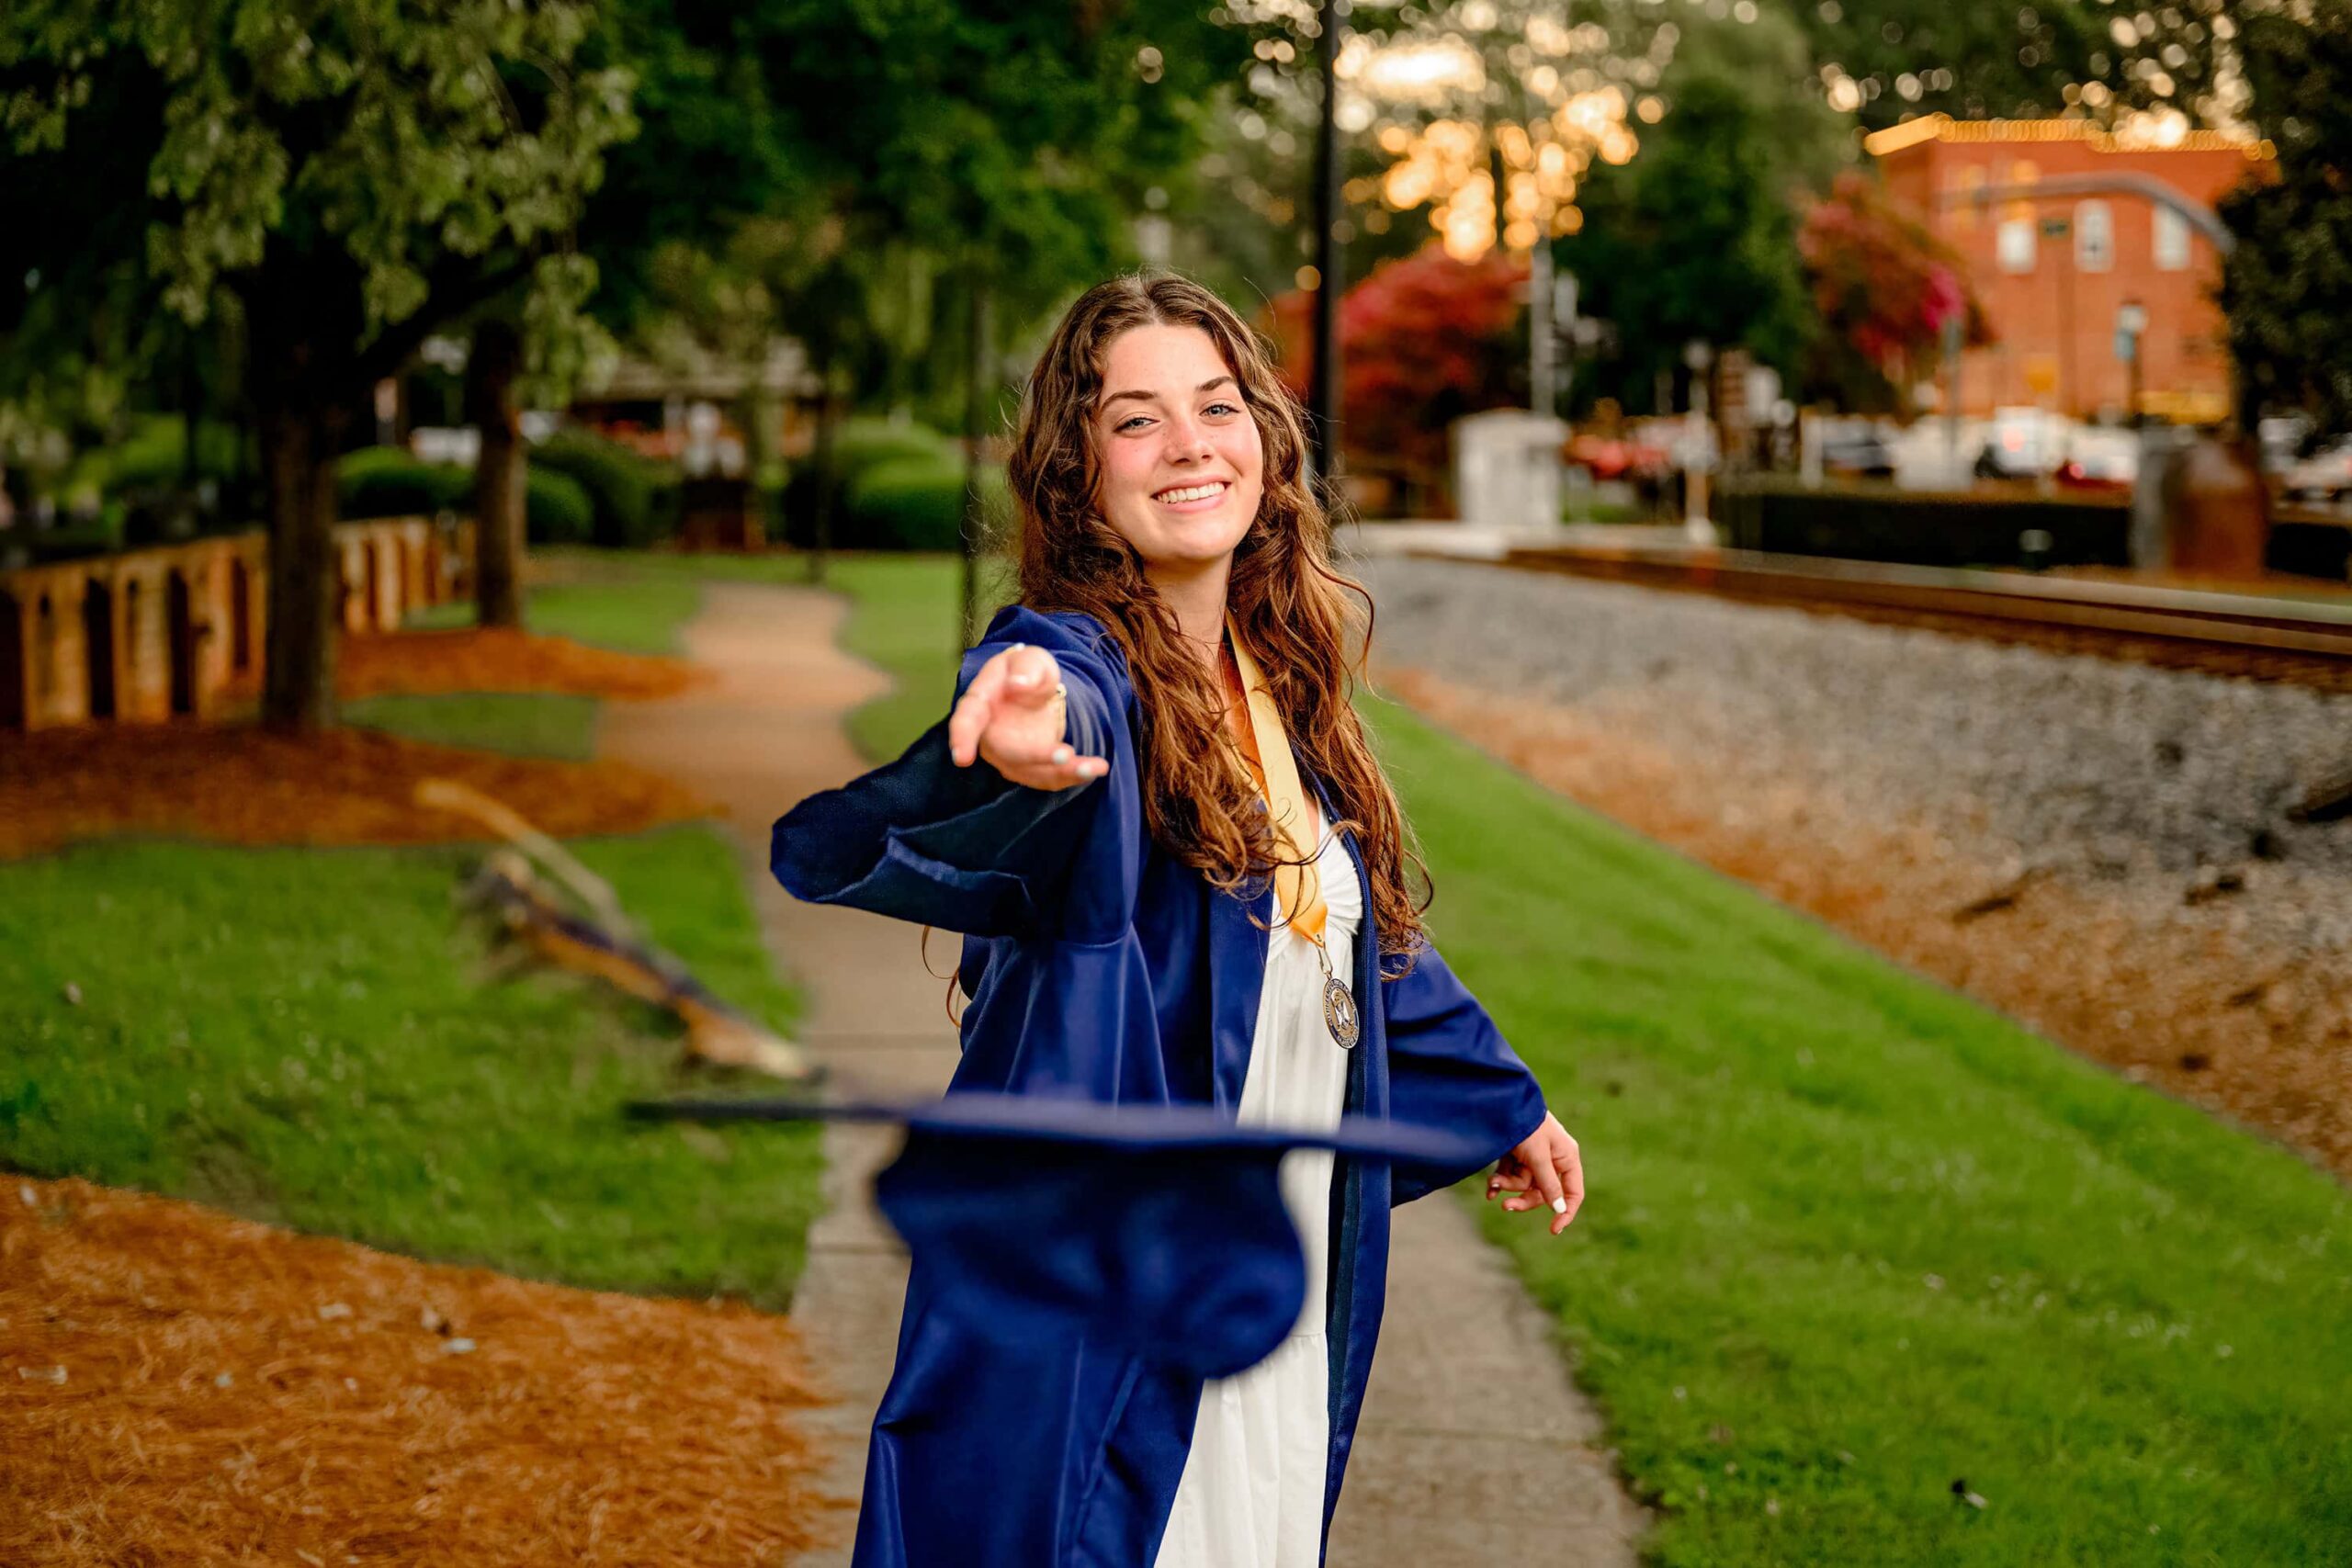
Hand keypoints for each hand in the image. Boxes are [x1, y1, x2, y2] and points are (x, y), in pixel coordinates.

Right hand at [948, 642, 1109, 790]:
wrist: (1036, 692)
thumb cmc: (1026, 672)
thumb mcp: (1029, 659)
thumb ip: (1025, 667)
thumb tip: (1017, 683)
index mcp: (982, 703)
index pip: (967, 720)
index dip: (962, 738)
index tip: (962, 758)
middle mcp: (990, 736)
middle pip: (1006, 753)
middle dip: (1035, 757)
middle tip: (1066, 754)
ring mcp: (1009, 756)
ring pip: (1032, 771)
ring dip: (1063, 773)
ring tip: (1094, 766)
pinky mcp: (1031, 768)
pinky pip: (1049, 778)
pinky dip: (1073, 776)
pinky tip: (1096, 768)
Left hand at [1485, 1112, 1583, 1236]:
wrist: (1501, 1101)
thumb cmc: (1526, 1125)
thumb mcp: (1538, 1156)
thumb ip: (1548, 1183)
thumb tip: (1560, 1210)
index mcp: (1567, 1157)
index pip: (1573, 1192)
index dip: (1566, 1212)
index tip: (1553, 1230)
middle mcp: (1553, 1158)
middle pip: (1544, 1192)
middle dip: (1523, 1199)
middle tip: (1505, 1207)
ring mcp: (1533, 1156)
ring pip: (1524, 1183)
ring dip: (1508, 1185)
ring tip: (1493, 1182)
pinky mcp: (1516, 1153)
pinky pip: (1511, 1174)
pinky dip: (1501, 1181)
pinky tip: (1489, 1189)